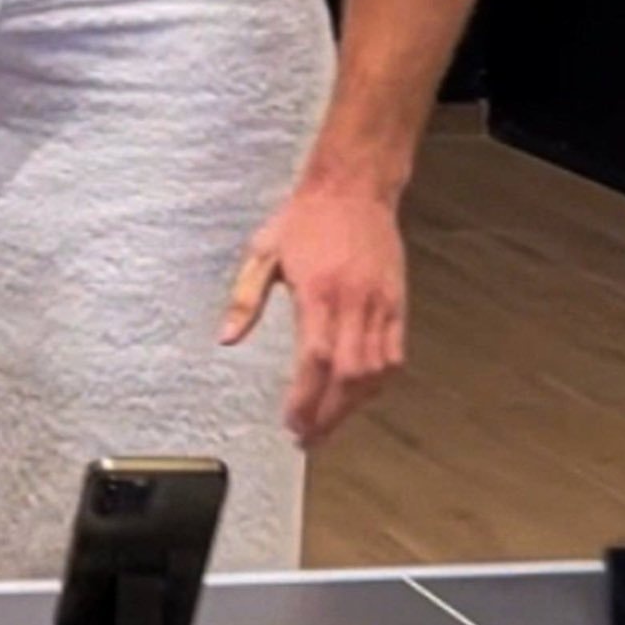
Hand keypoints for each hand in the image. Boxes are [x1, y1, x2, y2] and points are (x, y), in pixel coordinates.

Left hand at [219, 185, 406, 449]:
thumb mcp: (264, 250)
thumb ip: (245, 298)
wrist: (353, 187)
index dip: (305, 399)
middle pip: (348, 376)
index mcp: (318, 291)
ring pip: (375, 372)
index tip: (292, 423)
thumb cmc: (307, 217)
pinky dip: (379, 382)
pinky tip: (360, 393)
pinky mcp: (397, 302)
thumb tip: (227, 338)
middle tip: (308, 437)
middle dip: (328, 415)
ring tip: (329, 422)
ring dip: (353, 405)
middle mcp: (353, 302)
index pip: (315, 360)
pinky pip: (394, 354)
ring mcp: (380, 304)